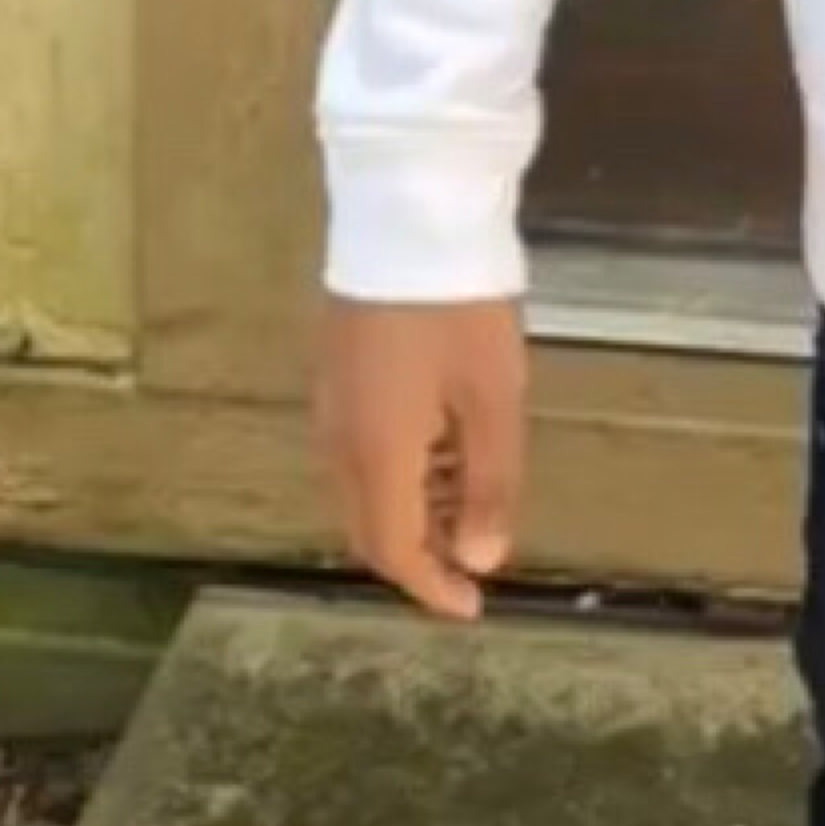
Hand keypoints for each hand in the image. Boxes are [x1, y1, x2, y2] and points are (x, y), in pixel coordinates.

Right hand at [315, 297, 528, 621]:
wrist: (406, 218)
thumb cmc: (458, 308)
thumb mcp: (494, 396)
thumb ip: (489, 481)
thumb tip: (479, 559)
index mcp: (376, 455)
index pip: (392, 550)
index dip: (430, 587)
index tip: (470, 607)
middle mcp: (338, 442)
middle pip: (369, 527)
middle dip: (418, 556)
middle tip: (471, 564)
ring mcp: (331, 407)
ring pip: (363, 490)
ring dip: (411, 513)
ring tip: (469, 505)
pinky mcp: (337, 376)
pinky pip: (360, 453)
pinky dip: (400, 474)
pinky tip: (444, 452)